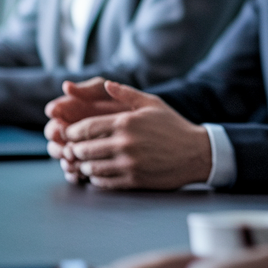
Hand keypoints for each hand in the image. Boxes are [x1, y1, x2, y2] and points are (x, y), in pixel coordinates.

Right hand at [44, 77, 123, 166]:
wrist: (147, 123)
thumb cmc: (123, 103)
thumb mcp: (108, 93)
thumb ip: (88, 89)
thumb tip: (66, 86)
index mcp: (71, 113)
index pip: (55, 121)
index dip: (55, 123)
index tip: (60, 125)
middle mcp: (72, 132)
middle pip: (55, 142)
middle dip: (57, 145)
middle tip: (65, 147)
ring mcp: (80, 148)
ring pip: (64, 158)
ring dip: (65, 160)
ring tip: (73, 161)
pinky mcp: (90, 163)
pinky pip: (76, 172)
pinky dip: (74, 174)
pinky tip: (80, 174)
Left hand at [56, 81, 211, 189]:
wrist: (196, 153)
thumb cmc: (174, 126)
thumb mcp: (152, 103)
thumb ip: (126, 93)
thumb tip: (106, 85)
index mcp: (126, 122)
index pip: (85, 129)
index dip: (72, 133)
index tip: (70, 134)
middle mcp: (124, 143)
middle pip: (83, 149)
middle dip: (75, 150)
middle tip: (75, 149)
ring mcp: (129, 163)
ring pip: (91, 167)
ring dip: (84, 165)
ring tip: (87, 161)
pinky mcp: (134, 180)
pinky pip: (104, 182)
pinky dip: (96, 178)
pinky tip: (99, 173)